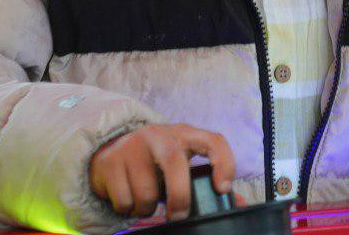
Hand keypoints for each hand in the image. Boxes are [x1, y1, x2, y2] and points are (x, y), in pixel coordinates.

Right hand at [89, 124, 234, 220]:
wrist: (109, 150)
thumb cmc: (155, 162)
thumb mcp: (181, 165)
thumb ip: (205, 181)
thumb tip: (239, 204)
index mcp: (184, 134)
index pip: (213, 140)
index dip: (223, 163)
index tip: (222, 189)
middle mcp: (159, 134)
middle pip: (174, 162)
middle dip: (180, 196)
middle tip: (179, 215)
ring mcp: (132, 145)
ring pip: (146, 191)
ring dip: (146, 208)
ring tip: (144, 199)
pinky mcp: (109, 161)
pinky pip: (124, 200)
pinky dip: (127, 208)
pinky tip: (126, 196)